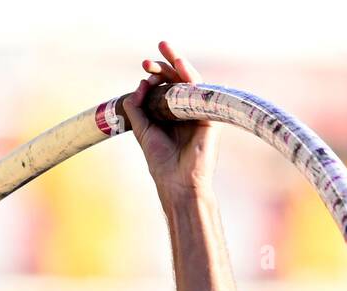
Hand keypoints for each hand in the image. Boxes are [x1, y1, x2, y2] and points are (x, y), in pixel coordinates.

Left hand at [124, 40, 218, 201]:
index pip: (165, 87)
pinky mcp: (209, 116)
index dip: (155, 74)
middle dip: (165, 64)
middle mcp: (185, 111)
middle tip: (152, 54)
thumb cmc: (162, 163)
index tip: (144, 68)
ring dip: (177, 63)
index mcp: (171, 114)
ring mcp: (198, 112)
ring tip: (165, 50)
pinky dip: (191, 76)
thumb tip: (141, 83)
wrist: (177, 184)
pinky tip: (180, 65)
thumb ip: (137, 107)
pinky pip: (201, 90)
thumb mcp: (143, 131)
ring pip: (190, 80)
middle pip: (177, 80)